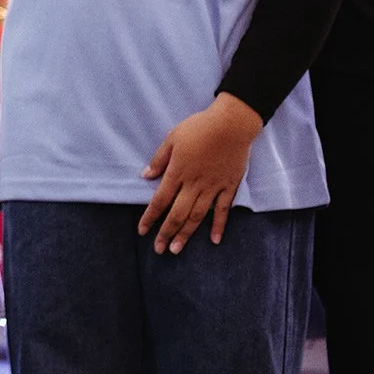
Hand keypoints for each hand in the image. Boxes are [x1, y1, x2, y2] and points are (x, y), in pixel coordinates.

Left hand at [139, 94, 262, 253]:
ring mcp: (213, 187)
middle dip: (166, 233)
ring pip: (198, 216)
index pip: (160, 200)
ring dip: (186, 234)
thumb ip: (159, 160)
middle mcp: (194, 184)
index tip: (142, 231)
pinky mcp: (229, 186)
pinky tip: (214, 239)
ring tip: (177, 249)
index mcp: (178, 172)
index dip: (150, 217)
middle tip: (159, 250)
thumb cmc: (198, 128)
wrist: (231, 124)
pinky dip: (219, 225)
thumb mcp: (172, 138)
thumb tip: (145, 176)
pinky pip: (223, 210)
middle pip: (178, 214)